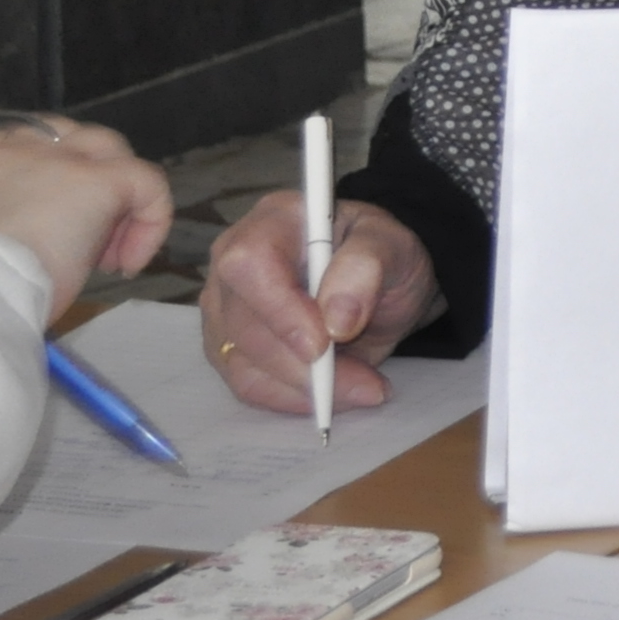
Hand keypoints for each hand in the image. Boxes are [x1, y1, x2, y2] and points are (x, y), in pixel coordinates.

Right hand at [0, 119, 172, 298]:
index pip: (26, 151)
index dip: (46, 188)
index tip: (42, 234)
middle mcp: (16, 146)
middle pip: (73, 145)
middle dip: (85, 190)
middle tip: (79, 247)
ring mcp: (60, 157)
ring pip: (111, 155)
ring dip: (116, 205)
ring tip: (105, 259)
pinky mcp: (99, 180)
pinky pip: (148, 184)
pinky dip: (150, 222)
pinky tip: (128, 264)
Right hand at [202, 192, 438, 414]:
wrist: (380, 285)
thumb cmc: (382, 256)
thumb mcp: (393, 246)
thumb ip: (367, 267)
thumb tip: (336, 319)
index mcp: (272, 221)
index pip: (249, 264)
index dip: (279, 309)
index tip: (323, 343)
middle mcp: (233, 262)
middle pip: (244, 325)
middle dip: (303, 364)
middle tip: (364, 382)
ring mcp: (224, 308)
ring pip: (243, 363)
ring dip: (303, 388)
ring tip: (361, 387)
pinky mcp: (228, 346)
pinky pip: (248, 385)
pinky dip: (292, 398)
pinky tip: (333, 395)